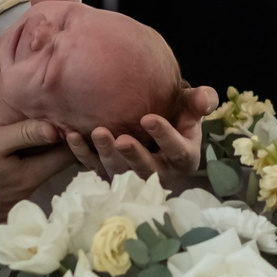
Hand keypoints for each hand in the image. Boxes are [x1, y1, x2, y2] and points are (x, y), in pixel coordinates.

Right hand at [0, 119, 75, 209]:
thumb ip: (25, 134)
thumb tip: (60, 129)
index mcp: (29, 177)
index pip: (66, 157)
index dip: (76, 139)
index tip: (78, 121)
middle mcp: (26, 194)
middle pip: (53, 166)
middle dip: (61, 146)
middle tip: (64, 121)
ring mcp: (13, 203)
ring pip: (36, 174)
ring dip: (41, 156)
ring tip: (41, 133)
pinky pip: (20, 183)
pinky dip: (24, 168)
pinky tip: (15, 156)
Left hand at [62, 85, 217, 190]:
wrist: (153, 125)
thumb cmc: (176, 114)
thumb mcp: (190, 107)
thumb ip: (199, 101)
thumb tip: (204, 99)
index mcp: (183, 158)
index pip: (178, 152)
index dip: (165, 137)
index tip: (149, 118)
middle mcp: (160, 173)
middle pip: (147, 170)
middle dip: (133, 155)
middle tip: (121, 138)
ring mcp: (132, 176)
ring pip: (120, 172)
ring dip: (107, 155)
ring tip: (97, 133)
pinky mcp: (110, 174)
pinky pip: (95, 168)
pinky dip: (83, 154)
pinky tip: (72, 136)